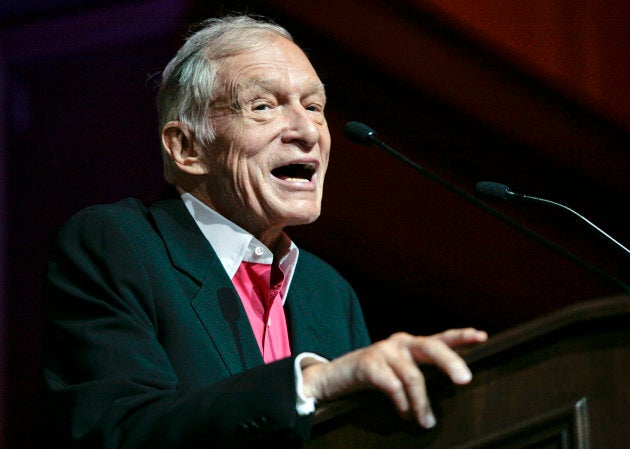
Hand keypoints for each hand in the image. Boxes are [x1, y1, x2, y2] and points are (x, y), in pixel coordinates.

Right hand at [301, 327, 487, 427]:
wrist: (334, 377)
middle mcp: (401, 342)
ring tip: (426, 422)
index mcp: (412, 344)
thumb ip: (421, 376)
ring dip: (422, 403)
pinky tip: (404, 414)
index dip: (462, 336)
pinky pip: (392, 386)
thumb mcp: (401, 373)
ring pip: (413, 376)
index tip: (482, 336)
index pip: (441, 338)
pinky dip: (401, 403)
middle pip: (431, 347)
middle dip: (451, 362)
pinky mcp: (368, 362)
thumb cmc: (375, 377)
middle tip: (464, 381)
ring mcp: (383, 350)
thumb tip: (449, 399)